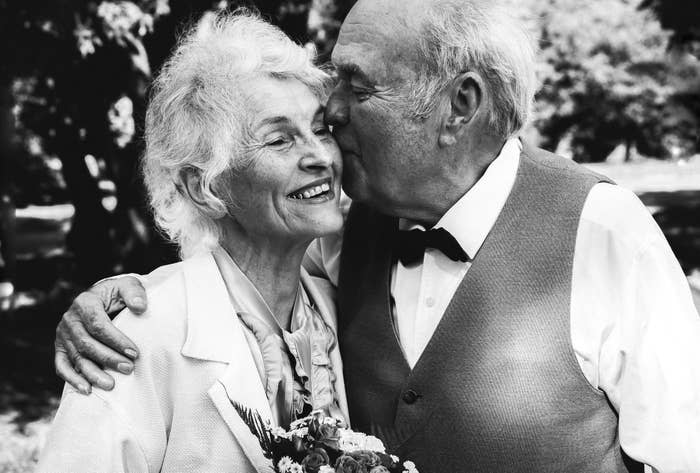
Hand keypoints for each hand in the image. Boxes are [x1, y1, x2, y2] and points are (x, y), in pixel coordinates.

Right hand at [55, 276, 146, 393]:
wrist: (102, 298)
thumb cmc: (118, 294)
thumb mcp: (128, 286)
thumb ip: (134, 293)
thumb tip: (140, 307)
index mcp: (85, 302)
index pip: (98, 325)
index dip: (116, 340)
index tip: (134, 353)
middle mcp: (70, 319)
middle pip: (87, 343)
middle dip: (108, 358)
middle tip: (129, 368)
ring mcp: (63, 334)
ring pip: (76, 357)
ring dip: (93, 373)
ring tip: (111, 385)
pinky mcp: (60, 347)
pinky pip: (62, 365)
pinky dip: (73, 378)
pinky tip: (87, 389)